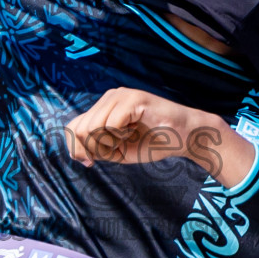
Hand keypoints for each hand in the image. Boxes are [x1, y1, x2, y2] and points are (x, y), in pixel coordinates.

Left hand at [63, 88, 254, 187]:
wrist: (185, 138)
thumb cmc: (154, 143)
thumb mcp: (116, 151)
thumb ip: (94, 149)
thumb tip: (75, 153)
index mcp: (103, 107)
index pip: (73, 127)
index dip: (78, 149)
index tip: (94, 161)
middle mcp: (109, 97)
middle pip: (79, 129)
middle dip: (94, 149)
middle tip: (116, 148)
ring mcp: (120, 96)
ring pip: (92, 127)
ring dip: (107, 143)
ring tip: (126, 139)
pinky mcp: (132, 100)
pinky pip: (109, 125)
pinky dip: (119, 137)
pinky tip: (133, 132)